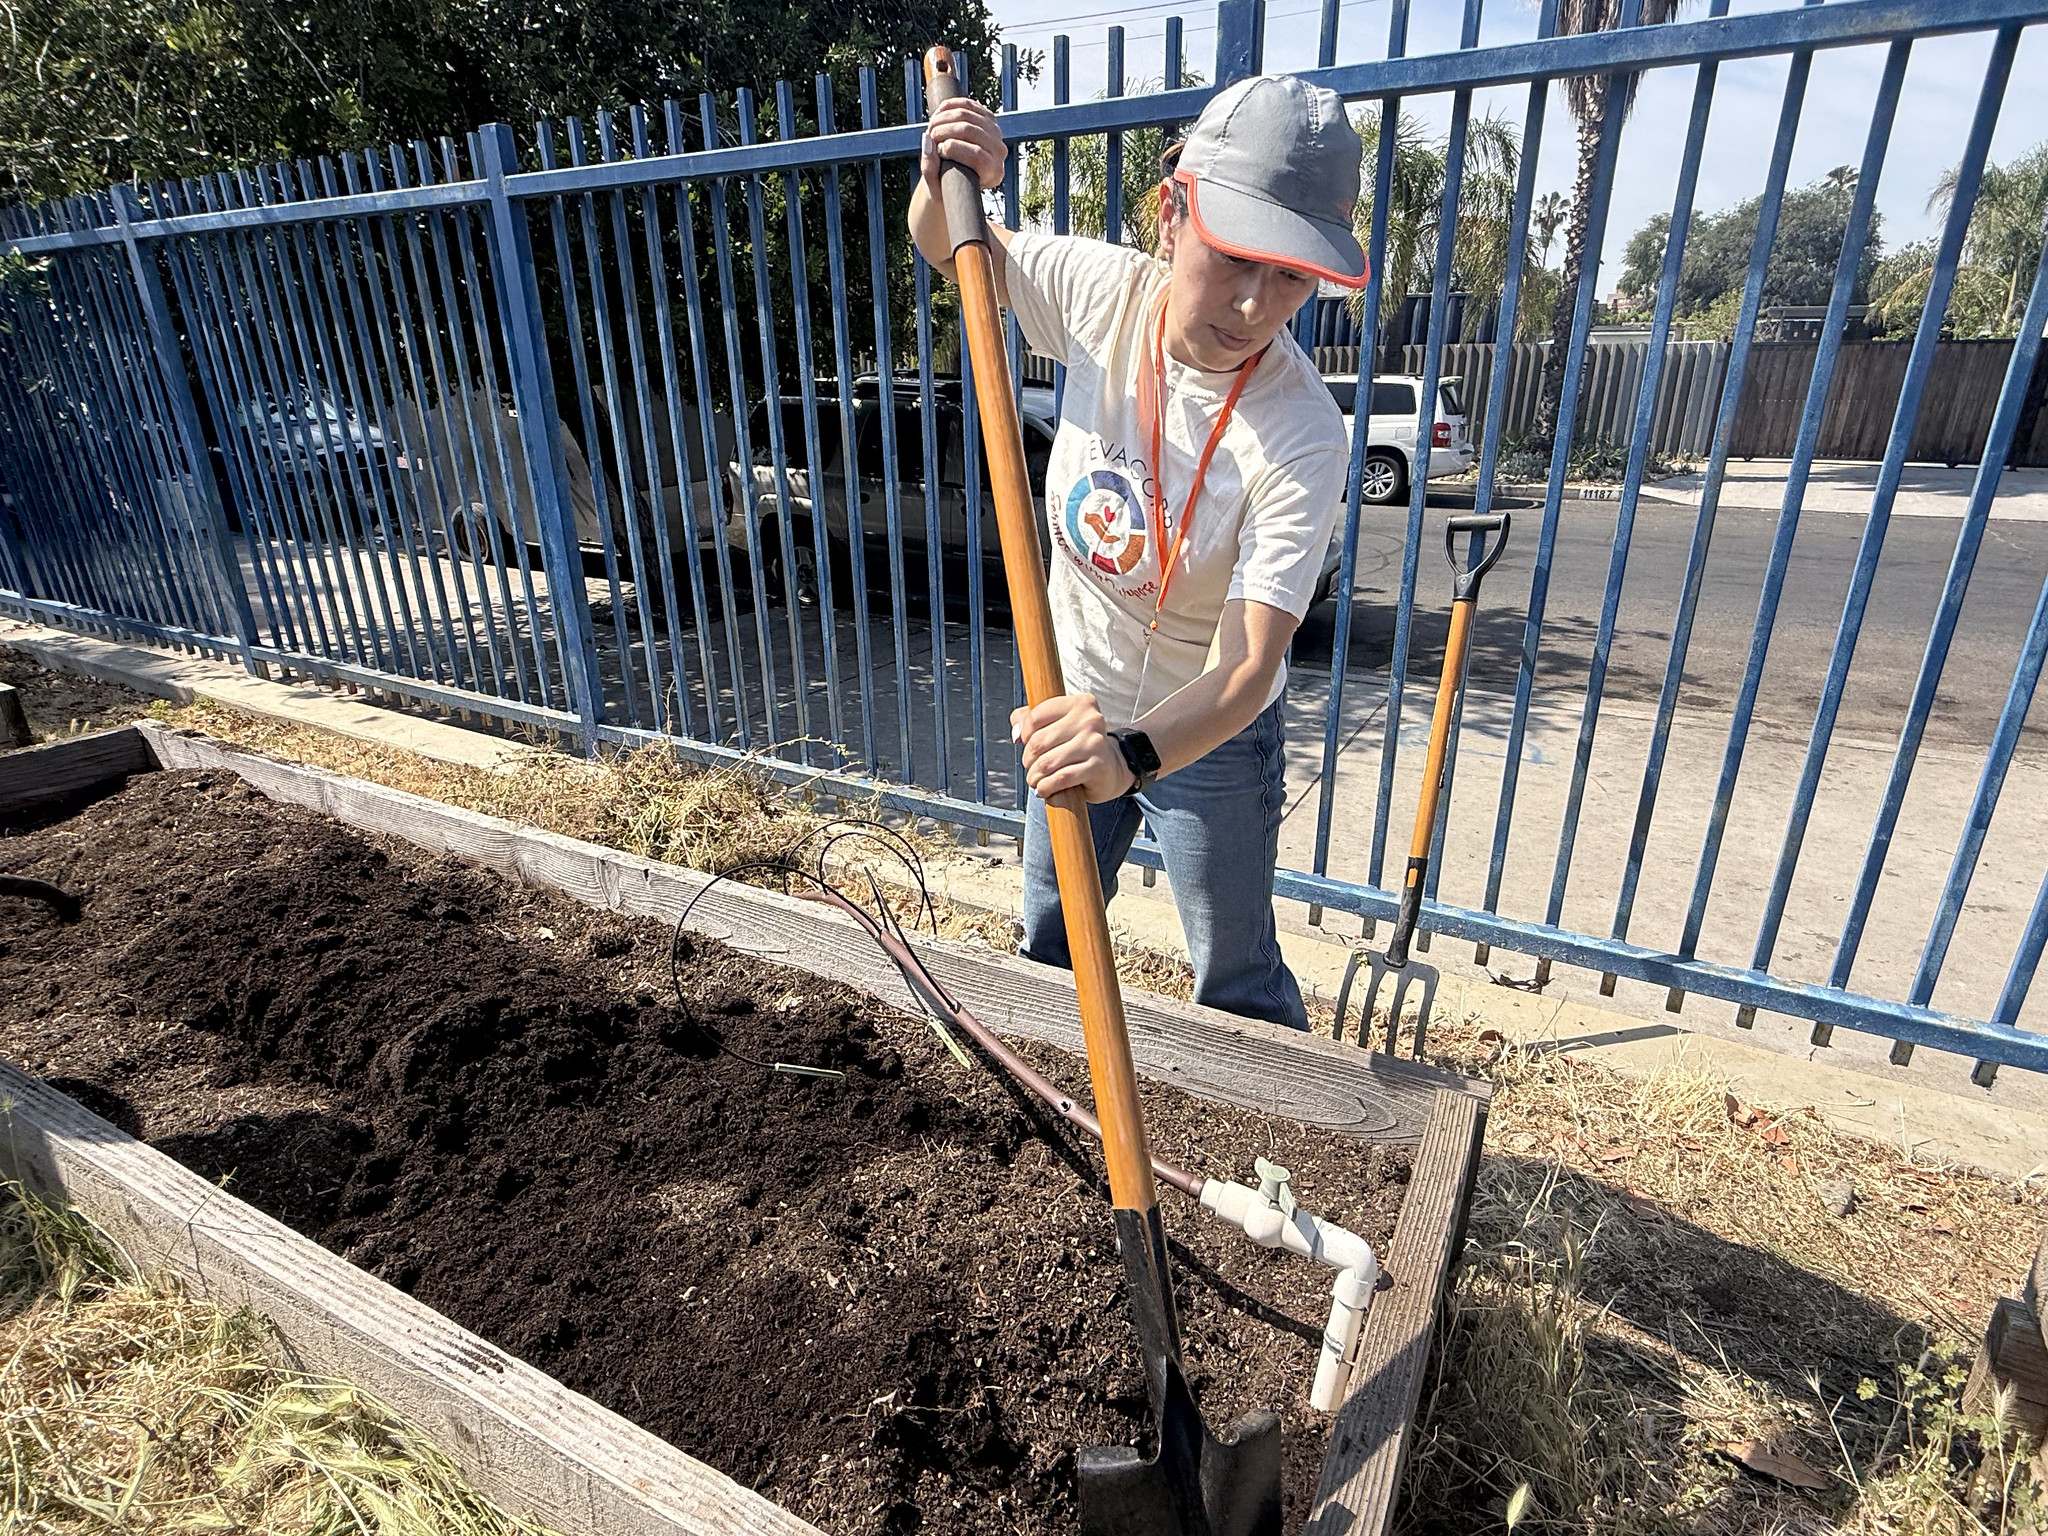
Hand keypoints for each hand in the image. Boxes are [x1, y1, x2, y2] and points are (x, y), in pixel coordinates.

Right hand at [922, 96, 1006, 193]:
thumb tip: (927, 138)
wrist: (956, 179)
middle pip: (970, 130)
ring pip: (967, 114)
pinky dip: (949, 106)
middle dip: (944, 130)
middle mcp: (999, 152)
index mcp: (993, 173)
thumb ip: (929, 167)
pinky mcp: (988, 118)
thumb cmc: (946, 186)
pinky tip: (937, 114)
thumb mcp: (935, 185)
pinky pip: (967, 104)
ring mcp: (995, 132)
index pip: (977, 154)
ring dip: (943, 118)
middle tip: (931, 135)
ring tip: (931, 127)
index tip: (939, 150)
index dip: (953, 148)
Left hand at [1012, 694, 1135, 802]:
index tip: (1027, 744)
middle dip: (1028, 760)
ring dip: (1035, 777)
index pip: (1036, 717)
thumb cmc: (1077, 744)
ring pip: (1047, 763)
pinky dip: (1047, 788)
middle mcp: (1090, 720)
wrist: (1110, 768)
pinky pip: (1060, 778)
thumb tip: (1016, 734)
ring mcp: (1095, 743)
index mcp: (1080, 703)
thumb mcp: (1055, 724)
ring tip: (1036, 781)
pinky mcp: (1098, 766)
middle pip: (1039, 742)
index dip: (1025, 734)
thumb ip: (1029, 719)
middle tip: (1031, 768)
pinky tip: (1045, 790)